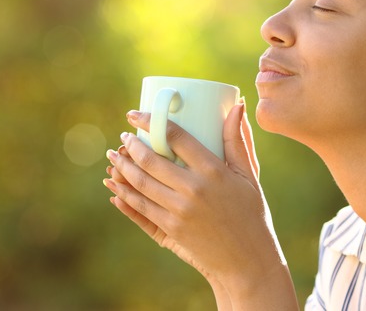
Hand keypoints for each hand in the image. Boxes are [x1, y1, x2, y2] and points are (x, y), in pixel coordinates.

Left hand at [103, 103, 295, 307]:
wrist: (247, 261)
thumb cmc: (252, 213)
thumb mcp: (249, 175)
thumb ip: (238, 140)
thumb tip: (237, 103)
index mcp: (214, 171)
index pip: (176, 137)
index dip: (152, 121)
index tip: (136, 115)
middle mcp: (193, 190)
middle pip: (151, 160)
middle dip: (131, 145)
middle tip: (124, 136)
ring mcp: (179, 211)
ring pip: (140, 183)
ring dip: (122, 167)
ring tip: (114, 156)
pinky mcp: (170, 229)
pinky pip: (140, 208)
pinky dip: (124, 194)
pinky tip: (115, 185)